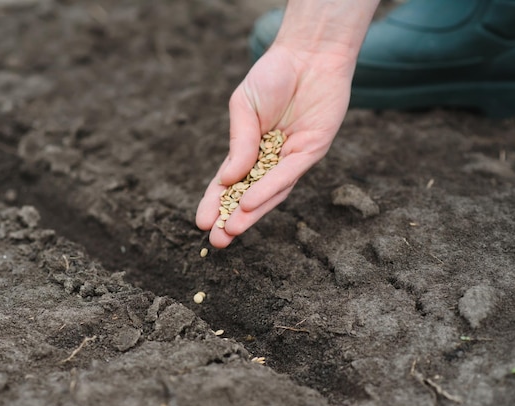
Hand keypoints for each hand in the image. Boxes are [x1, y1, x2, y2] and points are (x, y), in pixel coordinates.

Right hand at [195, 44, 354, 247]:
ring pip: (270, 193)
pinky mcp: (312, 151)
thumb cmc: (272, 76)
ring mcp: (292, 158)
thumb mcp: (243, 108)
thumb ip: (238, 144)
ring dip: (250, 214)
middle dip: (232, 219)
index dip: (216, 203)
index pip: (230, 183)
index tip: (201, 223)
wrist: (307, 53)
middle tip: (215, 243)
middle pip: (249, 195)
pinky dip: (269, 189)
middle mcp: (271, 160)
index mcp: (251, 150)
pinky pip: (288, 175)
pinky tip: (249, 203)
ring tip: (230, 231)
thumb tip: (227, 180)